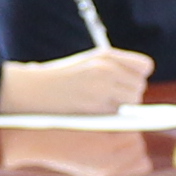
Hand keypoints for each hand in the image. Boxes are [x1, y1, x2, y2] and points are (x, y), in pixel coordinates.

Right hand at [0, 46, 154, 117]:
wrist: (31, 92)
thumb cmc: (58, 79)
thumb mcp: (86, 63)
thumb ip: (115, 66)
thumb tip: (143, 75)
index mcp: (105, 56)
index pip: (143, 66)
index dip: (136, 76)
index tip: (125, 83)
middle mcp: (107, 69)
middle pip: (139, 86)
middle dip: (129, 95)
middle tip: (111, 100)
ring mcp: (102, 88)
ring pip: (132, 102)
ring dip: (123, 108)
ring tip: (103, 108)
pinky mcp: (97, 107)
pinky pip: (119, 116)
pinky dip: (114, 119)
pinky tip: (98, 116)